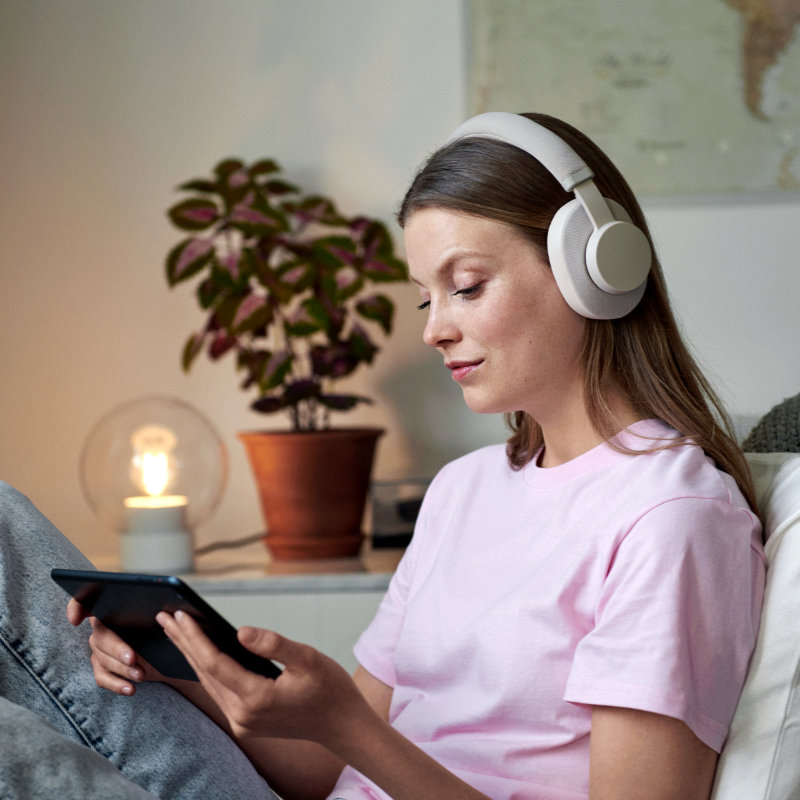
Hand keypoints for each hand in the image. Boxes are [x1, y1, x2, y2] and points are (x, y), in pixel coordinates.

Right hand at [67, 597, 163, 694]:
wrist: (168, 651)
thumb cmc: (162, 627)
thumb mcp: (163, 617)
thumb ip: (158, 611)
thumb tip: (164, 610)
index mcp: (114, 607)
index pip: (87, 600)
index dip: (77, 607)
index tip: (76, 619)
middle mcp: (101, 628)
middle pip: (101, 636)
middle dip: (117, 649)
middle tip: (133, 658)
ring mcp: (99, 650)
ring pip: (103, 659)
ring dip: (123, 669)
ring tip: (141, 674)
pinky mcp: (102, 669)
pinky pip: (103, 678)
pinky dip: (117, 684)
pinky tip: (130, 689)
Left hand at [157, 610, 366, 745]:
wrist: (343, 725)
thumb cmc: (330, 688)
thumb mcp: (308, 658)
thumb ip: (274, 644)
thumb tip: (240, 631)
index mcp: (256, 699)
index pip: (214, 663)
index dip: (195, 637)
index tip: (181, 614)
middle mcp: (242, 715)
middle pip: (204, 673)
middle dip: (184, 642)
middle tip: (164, 616)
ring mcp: (242, 723)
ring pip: (209, 682)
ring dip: (191, 655)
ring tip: (176, 631)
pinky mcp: (246, 722)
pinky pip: (219, 690)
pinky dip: (207, 668)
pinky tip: (200, 653)